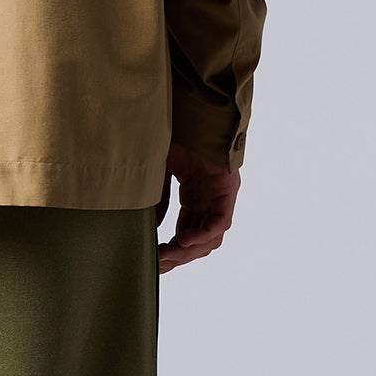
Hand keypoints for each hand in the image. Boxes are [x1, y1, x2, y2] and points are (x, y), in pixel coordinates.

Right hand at [157, 146, 239, 274]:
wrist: (191, 110)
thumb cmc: (174, 136)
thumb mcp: (157, 174)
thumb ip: (156, 201)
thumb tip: (148, 229)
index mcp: (195, 196)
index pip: (187, 232)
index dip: (171, 250)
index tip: (153, 261)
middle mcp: (209, 200)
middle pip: (199, 241)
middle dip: (178, 256)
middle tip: (157, 265)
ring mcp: (219, 195)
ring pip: (210, 237)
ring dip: (188, 250)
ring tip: (167, 256)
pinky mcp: (228, 189)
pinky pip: (219, 221)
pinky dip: (202, 234)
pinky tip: (183, 240)